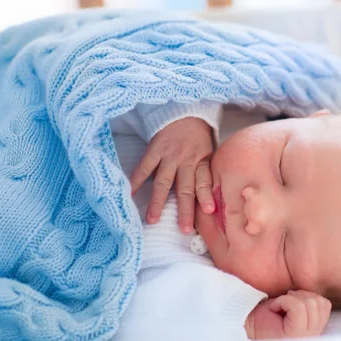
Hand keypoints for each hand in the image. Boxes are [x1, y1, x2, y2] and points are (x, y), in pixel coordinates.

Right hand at [130, 117, 214, 231]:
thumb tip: (209, 201)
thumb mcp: (210, 152)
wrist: (186, 112)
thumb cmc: (200, 138)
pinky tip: (130, 195)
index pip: (205, 182)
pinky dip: (136, 181)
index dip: (207, 196)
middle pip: (185, 188)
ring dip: (158, 202)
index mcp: (202, 161)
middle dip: (185, 209)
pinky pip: (144, 168)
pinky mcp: (154, 150)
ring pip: (163, 182)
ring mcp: (169, 156)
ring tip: (153, 220)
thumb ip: (207, 173)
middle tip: (184, 229)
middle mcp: (186, 160)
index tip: (210, 211)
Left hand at [245, 290, 331, 340]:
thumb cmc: (263, 316)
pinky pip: (298, 307)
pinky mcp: (295, 334)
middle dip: (299, 295)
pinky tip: (273, 309)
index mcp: (314, 328)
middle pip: (319, 302)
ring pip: (310, 303)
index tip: (289, 303)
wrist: (245, 325)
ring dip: (291, 298)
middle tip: (283, 304)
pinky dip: (284, 301)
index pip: (325, 304)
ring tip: (279, 307)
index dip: (306, 296)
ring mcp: (305, 337)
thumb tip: (314, 292)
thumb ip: (306, 303)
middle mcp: (313, 336)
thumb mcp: (291, 307)